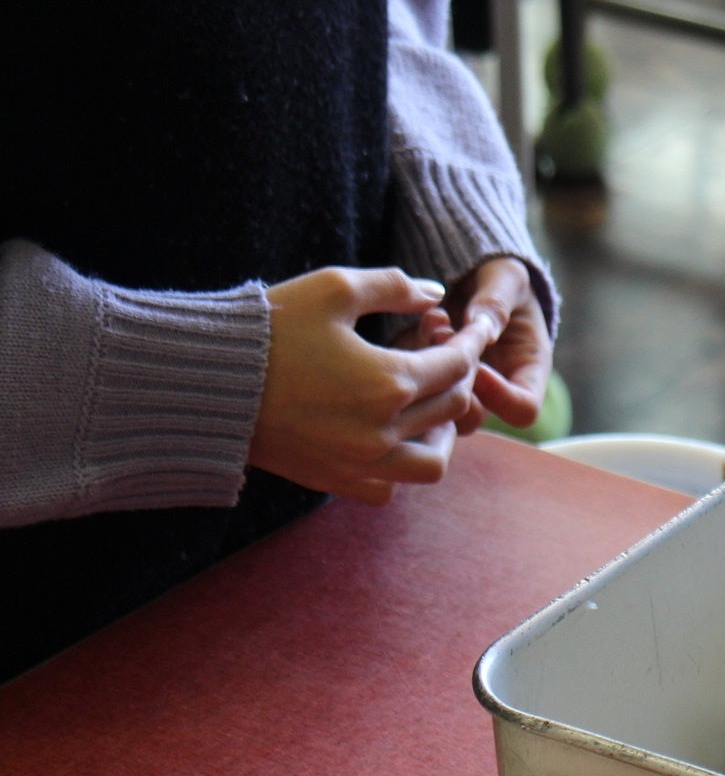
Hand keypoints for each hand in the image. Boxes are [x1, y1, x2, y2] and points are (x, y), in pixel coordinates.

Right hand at [252, 267, 495, 504]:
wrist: (203, 379)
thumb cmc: (268, 328)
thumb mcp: (333, 289)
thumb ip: (393, 286)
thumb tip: (434, 294)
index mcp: (390, 381)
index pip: (458, 365)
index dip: (470, 343)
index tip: (469, 330)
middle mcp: (382, 430)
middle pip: (450, 408)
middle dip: (457, 377)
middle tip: (443, 355)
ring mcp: (358, 462)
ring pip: (430, 463)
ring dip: (442, 434)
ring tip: (432, 409)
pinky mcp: (332, 480)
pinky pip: (386, 488)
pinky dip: (399, 468)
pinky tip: (390, 440)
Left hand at [423, 256, 552, 434]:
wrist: (475, 275)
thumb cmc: (501, 279)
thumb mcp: (508, 279)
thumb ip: (497, 302)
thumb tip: (484, 331)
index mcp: (526, 371)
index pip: (522, 410)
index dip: (500, 395)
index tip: (479, 362)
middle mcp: (492, 388)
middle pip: (471, 418)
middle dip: (452, 381)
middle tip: (447, 338)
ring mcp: (456, 387)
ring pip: (434, 407)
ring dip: (430, 368)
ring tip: (435, 324)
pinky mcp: (426, 377)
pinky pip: (412, 383)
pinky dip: (413, 354)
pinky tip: (426, 319)